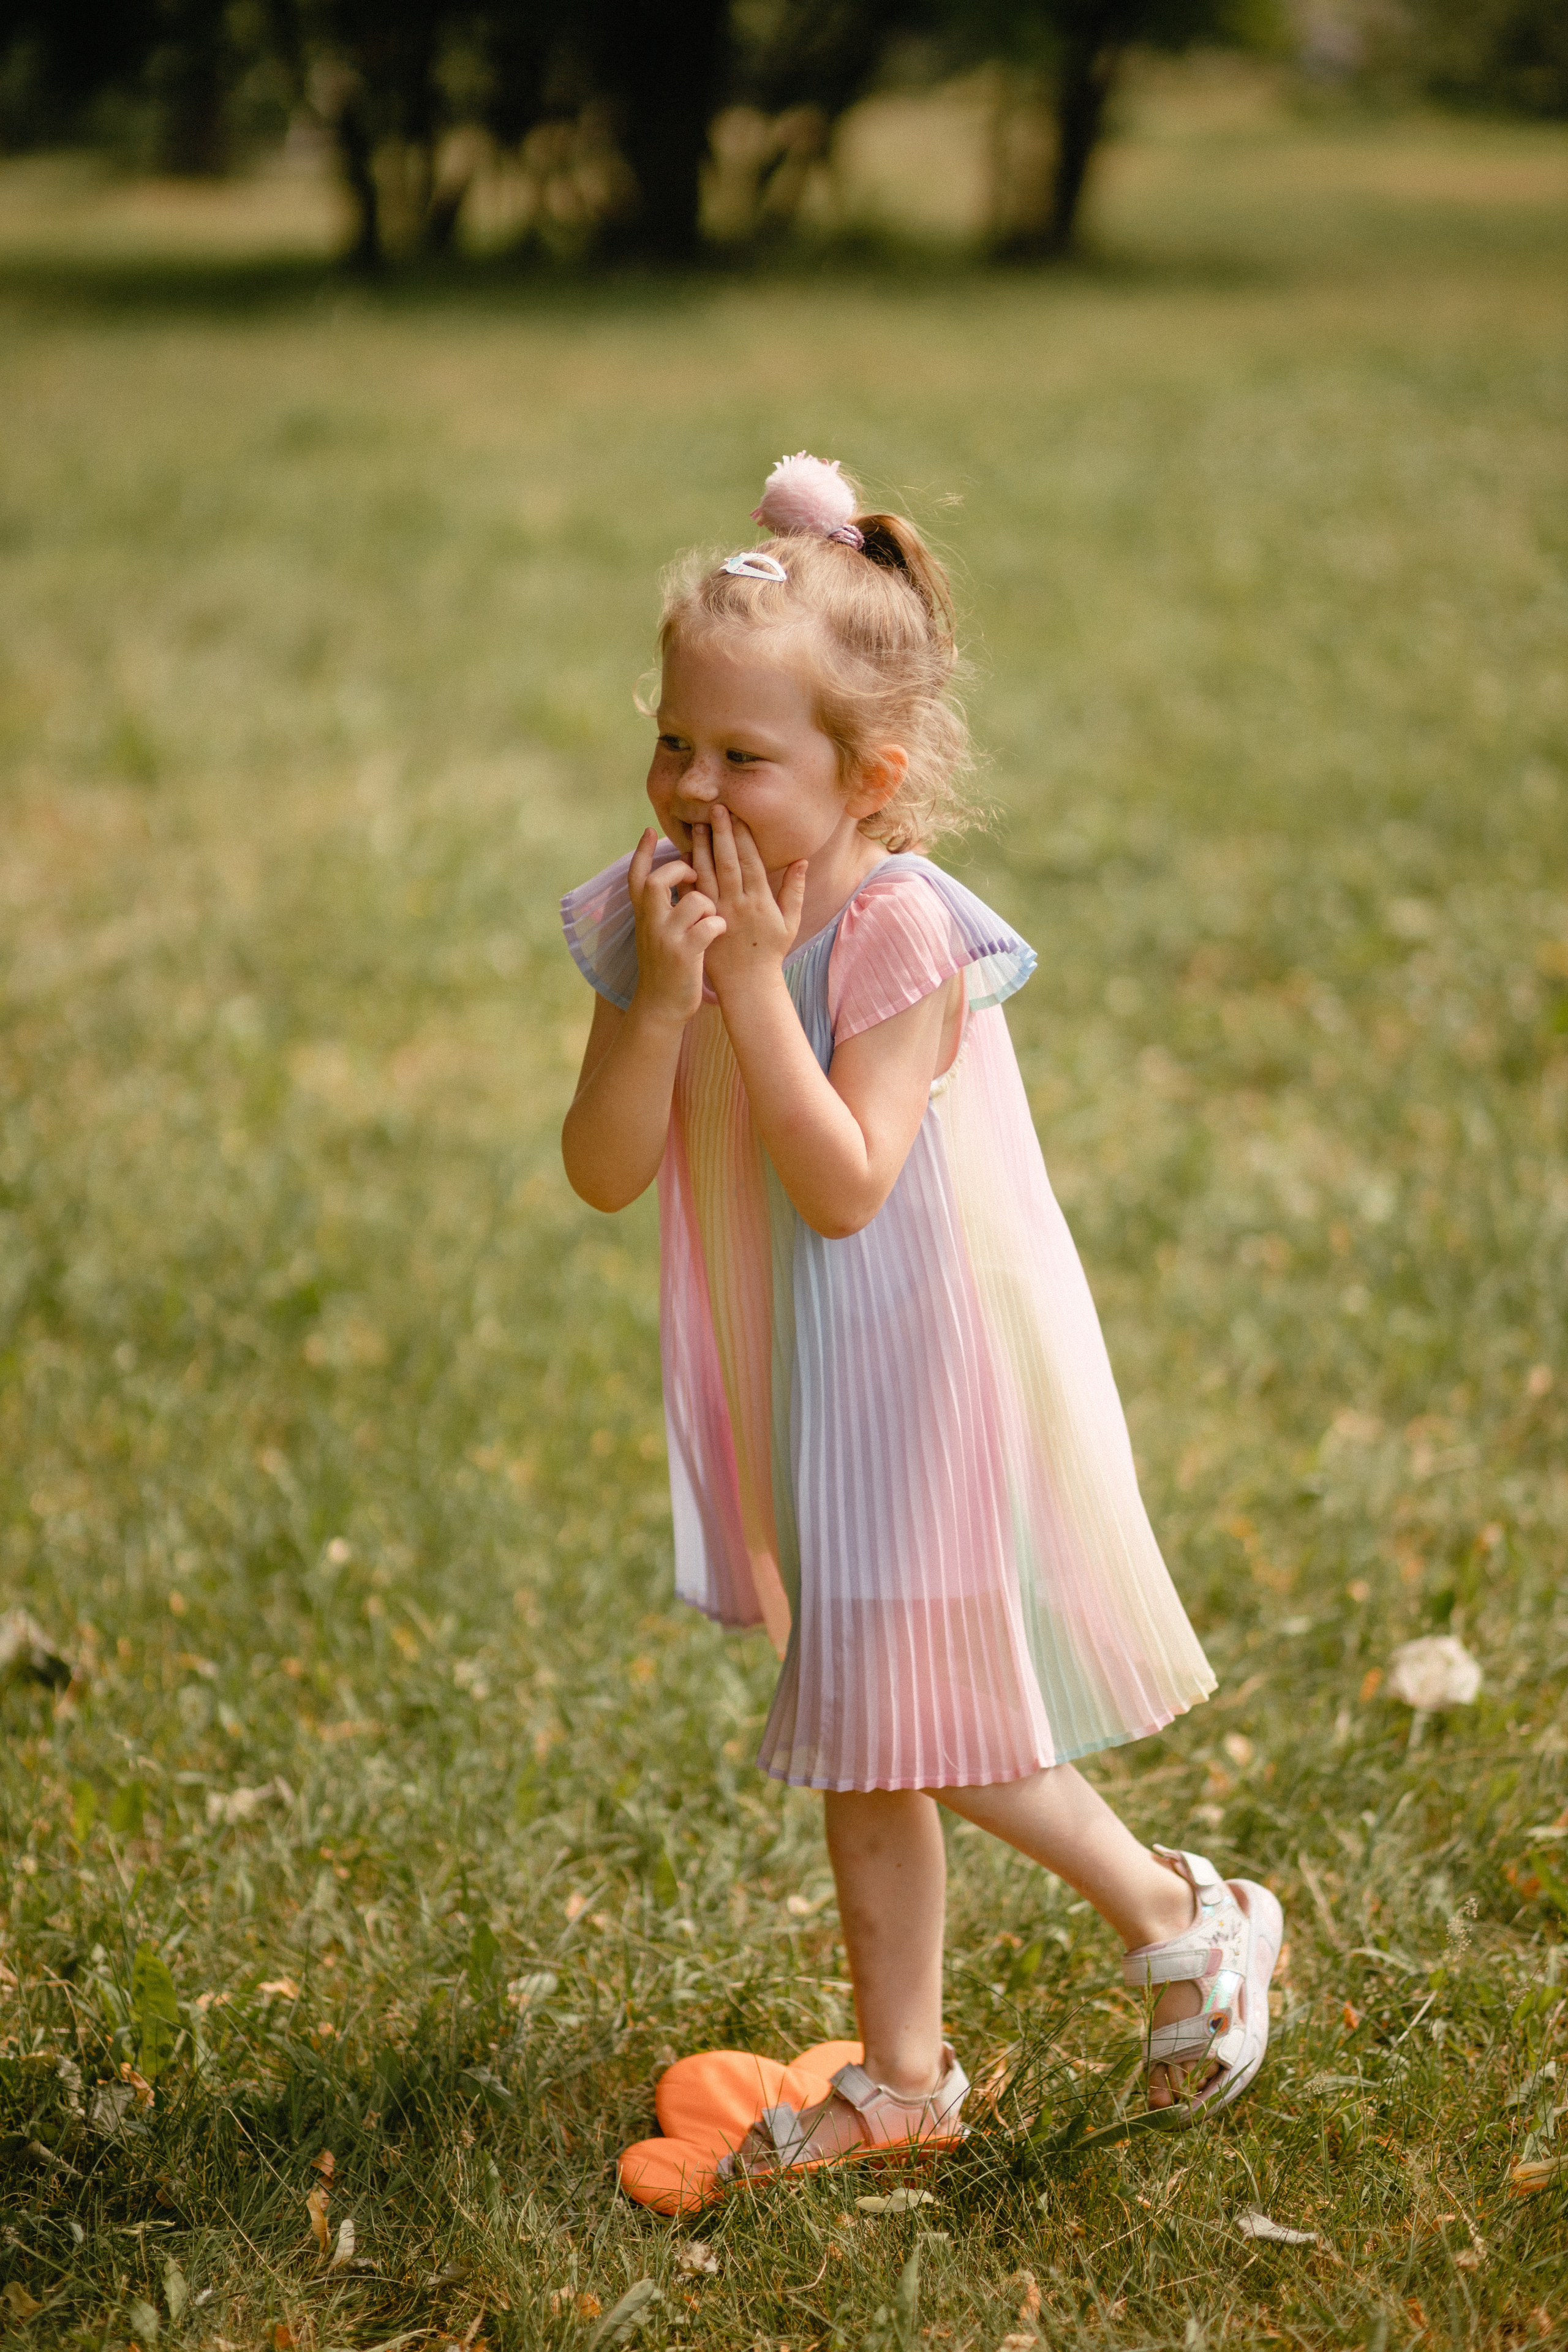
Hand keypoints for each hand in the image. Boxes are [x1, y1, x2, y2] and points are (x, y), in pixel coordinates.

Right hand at [626, 828, 724, 1024]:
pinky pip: (709, 925)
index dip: (641, 852)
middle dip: (679, 871)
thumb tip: (677, 874)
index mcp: (643, 916)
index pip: (636, 876)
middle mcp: (650, 923)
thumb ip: (662, 906)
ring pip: (693, 901)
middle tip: (692, 875)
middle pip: (657, 880)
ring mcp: (666, 939)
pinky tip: (717, 934)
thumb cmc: (666, 966)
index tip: (648, 829)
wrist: (660, 1007)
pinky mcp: (684, 955)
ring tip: (709, 918)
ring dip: (708, 905)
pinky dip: (718, 926)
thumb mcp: (655, 933)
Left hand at [690, 806, 805, 1002]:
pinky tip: (683, 857)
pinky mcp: (703, 923)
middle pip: (729, 862)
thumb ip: (795, 890)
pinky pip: (694, 896)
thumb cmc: (770, 952)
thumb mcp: (790, 922)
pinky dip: (689, 875)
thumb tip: (802, 860)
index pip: (751, 861)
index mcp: (761, 901)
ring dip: (702, 849)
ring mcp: (719, 914)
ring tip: (697, 826)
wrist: (748, 984)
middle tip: (714, 809)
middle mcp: (739, 905)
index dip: (743, 836)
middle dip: (722, 834)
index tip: (737, 814)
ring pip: (709, 875)